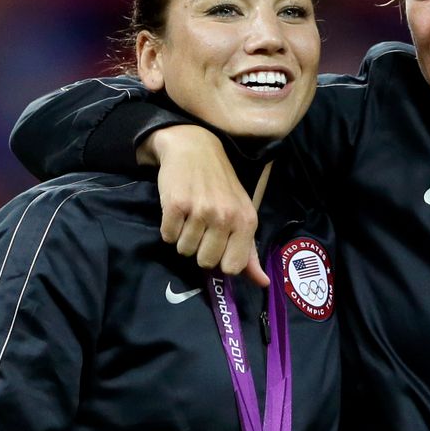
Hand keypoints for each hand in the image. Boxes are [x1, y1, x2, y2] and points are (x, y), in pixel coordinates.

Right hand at [142, 126, 269, 286]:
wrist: (195, 147)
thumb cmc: (222, 185)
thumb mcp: (242, 214)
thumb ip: (249, 252)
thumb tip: (262, 282)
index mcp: (246, 221)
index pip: (233, 267)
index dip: (221, 261)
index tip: (218, 245)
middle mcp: (225, 217)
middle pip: (206, 262)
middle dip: (200, 249)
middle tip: (201, 227)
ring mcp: (200, 210)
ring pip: (184, 250)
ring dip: (183, 238)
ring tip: (189, 216)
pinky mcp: (175, 205)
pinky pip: (167, 236)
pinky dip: (169, 229)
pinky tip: (177, 211)